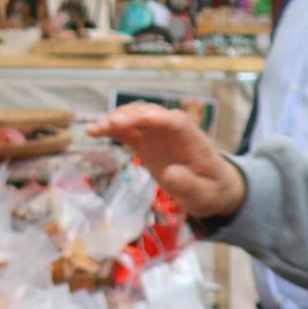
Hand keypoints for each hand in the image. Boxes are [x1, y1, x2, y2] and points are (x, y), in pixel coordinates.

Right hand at [94, 104, 243, 222]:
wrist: (212, 186)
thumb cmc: (211, 189)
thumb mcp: (204, 194)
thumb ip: (188, 185)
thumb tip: (169, 174)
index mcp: (192, 138)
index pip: (174, 122)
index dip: (153, 119)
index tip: (135, 122)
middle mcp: (173, 129)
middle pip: (150, 114)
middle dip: (129, 117)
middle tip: (108, 126)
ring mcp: (158, 133)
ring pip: (136, 116)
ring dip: (116, 119)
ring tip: (96, 130)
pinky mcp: (146, 141)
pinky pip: (128, 129)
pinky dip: (112, 128)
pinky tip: (94, 132)